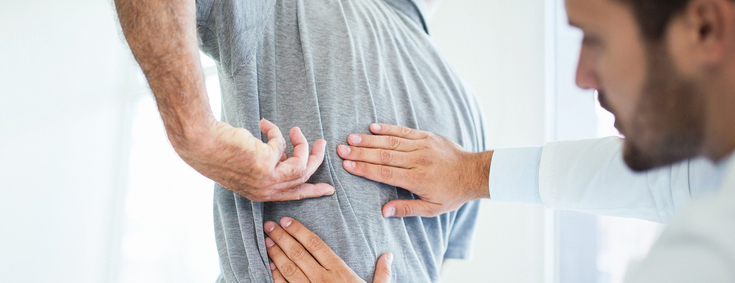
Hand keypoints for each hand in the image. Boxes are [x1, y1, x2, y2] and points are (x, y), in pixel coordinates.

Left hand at [175, 119, 333, 201]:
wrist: (202, 144)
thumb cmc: (220, 152)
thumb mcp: (248, 165)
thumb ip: (269, 166)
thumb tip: (285, 155)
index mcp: (261, 194)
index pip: (293, 195)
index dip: (313, 191)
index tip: (328, 189)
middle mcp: (266, 190)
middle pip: (303, 178)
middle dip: (316, 159)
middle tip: (322, 144)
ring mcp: (267, 178)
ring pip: (301, 164)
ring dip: (302, 144)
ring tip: (296, 129)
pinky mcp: (267, 162)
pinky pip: (282, 143)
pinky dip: (275, 131)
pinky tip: (263, 124)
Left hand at [264, 218, 392, 282]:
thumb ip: (383, 273)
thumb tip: (388, 255)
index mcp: (340, 272)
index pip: (315, 244)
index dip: (299, 230)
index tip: (287, 221)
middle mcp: (322, 279)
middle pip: (298, 253)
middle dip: (282, 237)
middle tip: (269, 226)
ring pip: (289, 269)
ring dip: (276, 254)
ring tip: (267, 241)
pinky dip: (276, 276)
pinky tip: (270, 266)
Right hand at [337, 123, 491, 216]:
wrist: (474, 172)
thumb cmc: (452, 193)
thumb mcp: (432, 208)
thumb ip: (406, 209)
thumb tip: (383, 211)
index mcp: (417, 179)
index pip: (384, 173)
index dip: (364, 169)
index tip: (347, 165)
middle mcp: (417, 160)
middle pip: (383, 155)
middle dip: (360, 153)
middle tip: (341, 150)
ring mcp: (422, 146)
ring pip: (390, 141)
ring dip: (368, 140)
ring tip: (350, 138)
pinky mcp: (426, 136)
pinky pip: (403, 131)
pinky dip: (387, 128)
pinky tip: (372, 127)